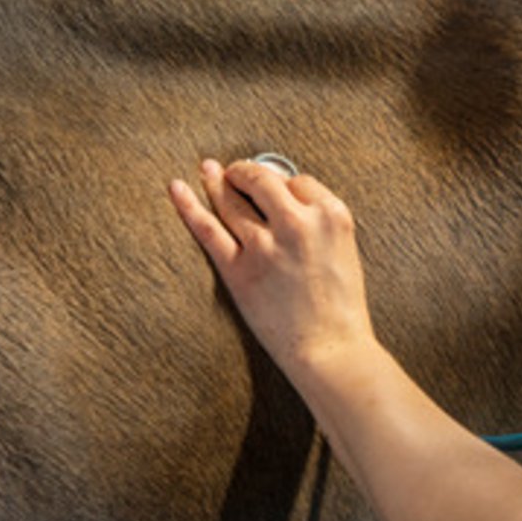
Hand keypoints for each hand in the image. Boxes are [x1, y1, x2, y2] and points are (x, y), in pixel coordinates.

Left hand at [168, 159, 373, 375]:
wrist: (331, 349)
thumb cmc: (342, 307)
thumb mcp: (344, 251)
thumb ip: (319, 225)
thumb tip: (288, 204)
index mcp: (332, 216)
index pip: (299, 181)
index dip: (284, 183)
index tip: (274, 187)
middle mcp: (298, 223)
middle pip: (263, 180)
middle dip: (247, 172)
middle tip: (236, 171)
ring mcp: (265, 246)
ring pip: (232, 200)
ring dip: (217, 182)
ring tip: (209, 170)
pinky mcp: (238, 270)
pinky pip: (207, 229)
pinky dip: (189, 206)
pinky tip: (177, 189)